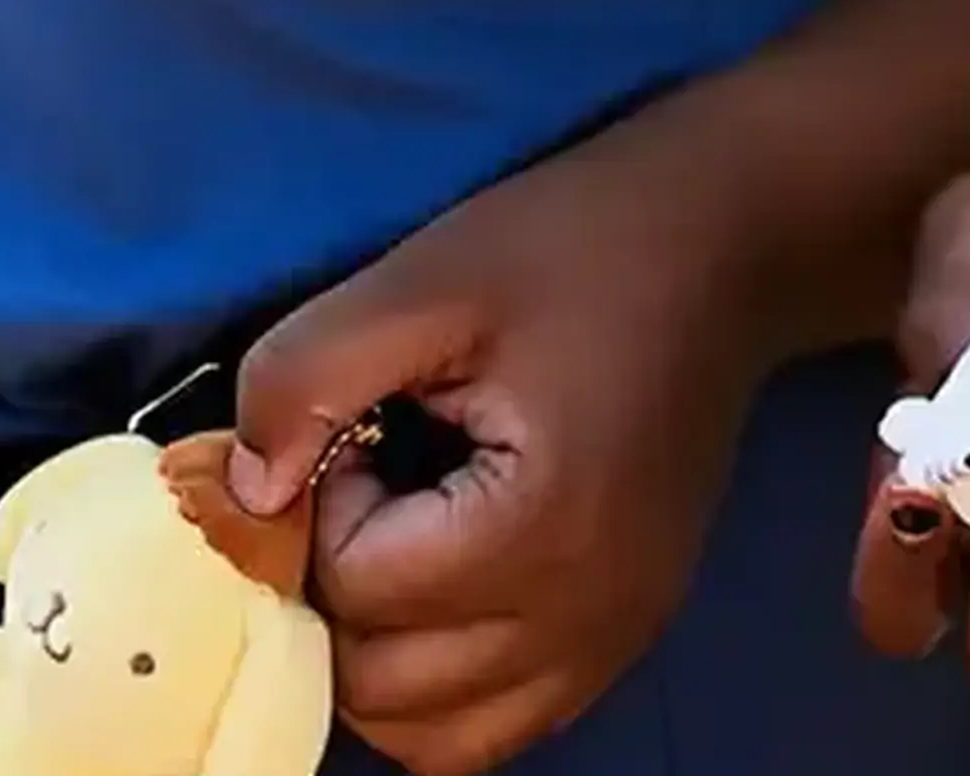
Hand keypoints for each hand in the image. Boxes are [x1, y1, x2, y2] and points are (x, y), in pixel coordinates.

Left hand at [229, 128, 779, 775]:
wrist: (727, 242)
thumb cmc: (575, 246)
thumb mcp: (429, 274)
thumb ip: (313, 373)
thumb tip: (243, 491)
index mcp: (542, 526)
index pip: (361, 589)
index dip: (330, 502)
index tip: (371, 421)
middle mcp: (587, 614)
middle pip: (386, 689)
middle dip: (344, 590)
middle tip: (372, 480)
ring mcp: (615, 639)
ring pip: (440, 738)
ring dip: (385, 658)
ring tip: (404, 534)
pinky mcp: (628, 636)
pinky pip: (503, 725)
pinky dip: (448, 684)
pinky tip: (449, 574)